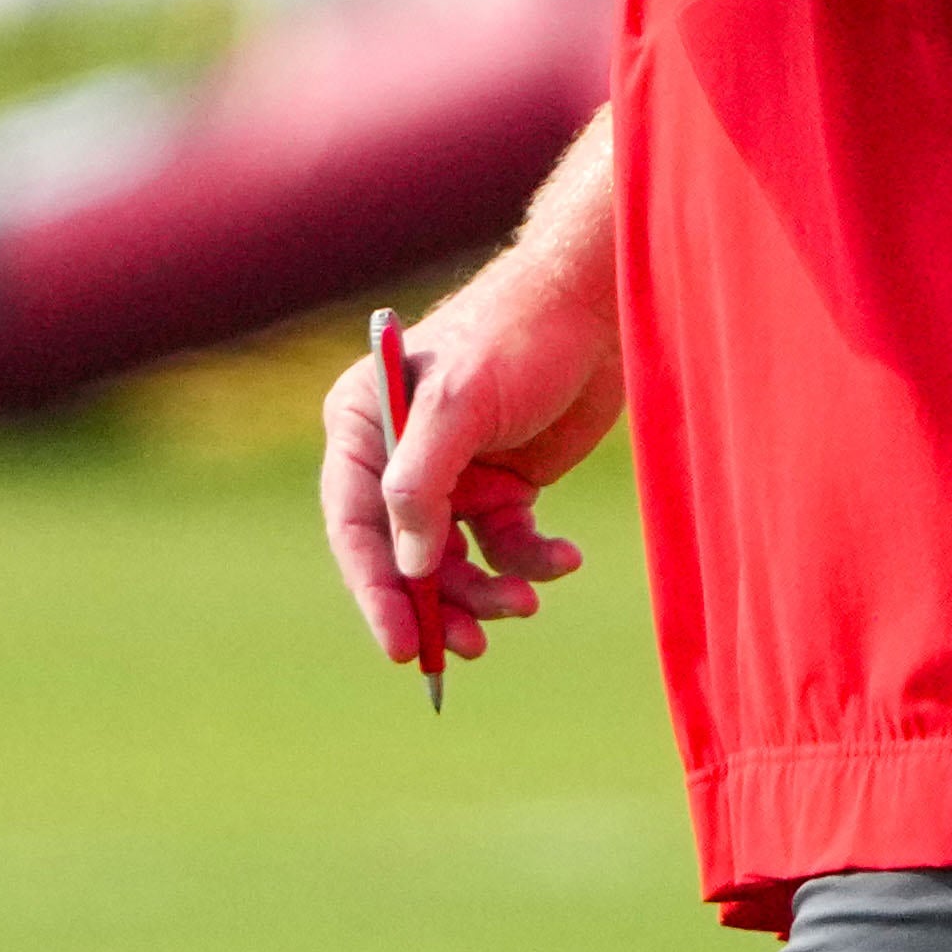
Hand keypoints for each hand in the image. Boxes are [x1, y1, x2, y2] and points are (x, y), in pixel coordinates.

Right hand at [324, 227, 623, 670]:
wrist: (598, 303)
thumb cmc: (518, 336)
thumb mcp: (461, 402)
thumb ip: (423, 483)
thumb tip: (409, 567)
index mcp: (363, 425)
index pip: (354, 523)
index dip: (374, 589)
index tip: (401, 644)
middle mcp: (399, 455)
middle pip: (402, 554)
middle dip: (435, 604)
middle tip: (467, 647)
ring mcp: (454, 474)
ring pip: (454, 561)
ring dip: (486, 590)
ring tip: (524, 603)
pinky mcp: (505, 484)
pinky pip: (507, 546)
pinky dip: (532, 562)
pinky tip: (564, 558)